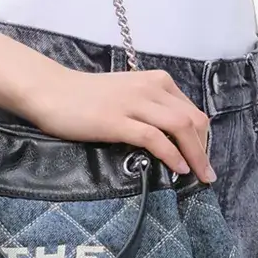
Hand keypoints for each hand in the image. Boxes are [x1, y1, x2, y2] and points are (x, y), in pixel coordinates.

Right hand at [20, 65, 215, 184]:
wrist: (51, 91)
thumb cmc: (86, 96)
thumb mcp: (128, 94)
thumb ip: (150, 107)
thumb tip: (172, 137)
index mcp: (156, 81)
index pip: (192, 110)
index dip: (202, 137)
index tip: (201, 157)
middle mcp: (150, 88)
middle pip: (193, 119)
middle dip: (204, 149)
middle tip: (205, 173)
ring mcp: (133, 103)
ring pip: (180, 127)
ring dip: (195, 155)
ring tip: (199, 176)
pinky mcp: (117, 120)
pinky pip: (154, 138)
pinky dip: (171, 155)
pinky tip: (177, 169)